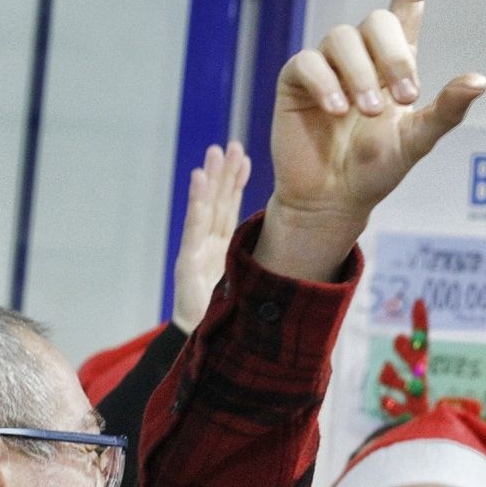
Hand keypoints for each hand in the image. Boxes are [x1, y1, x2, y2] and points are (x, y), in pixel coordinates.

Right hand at [170, 143, 250, 331]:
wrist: (208, 341)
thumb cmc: (230, 315)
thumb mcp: (253, 283)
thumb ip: (263, 262)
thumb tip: (298, 244)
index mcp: (226, 248)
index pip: (232, 208)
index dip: (237, 183)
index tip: (246, 157)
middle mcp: (210, 245)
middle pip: (219, 202)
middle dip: (224, 173)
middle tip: (231, 145)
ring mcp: (197, 251)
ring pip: (206, 209)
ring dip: (210, 179)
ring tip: (214, 153)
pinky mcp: (187, 261)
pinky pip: (194, 227)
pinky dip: (196, 202)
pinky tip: (198, 180)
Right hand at [258, 0, 485, 280]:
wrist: (334, 197)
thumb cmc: (378, 167)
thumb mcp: (419, 140)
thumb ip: (446, 111)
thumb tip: (478, 80)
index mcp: (397, 59)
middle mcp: (362, 52)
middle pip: (377, 20)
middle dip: (393, 58)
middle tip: (401, 100)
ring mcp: (327, 62)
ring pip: (342, 39)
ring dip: (361, 76)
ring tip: (369, 112)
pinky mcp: (296, 78)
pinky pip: (310, 63)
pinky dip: (327, 84)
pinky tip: (335, 110)